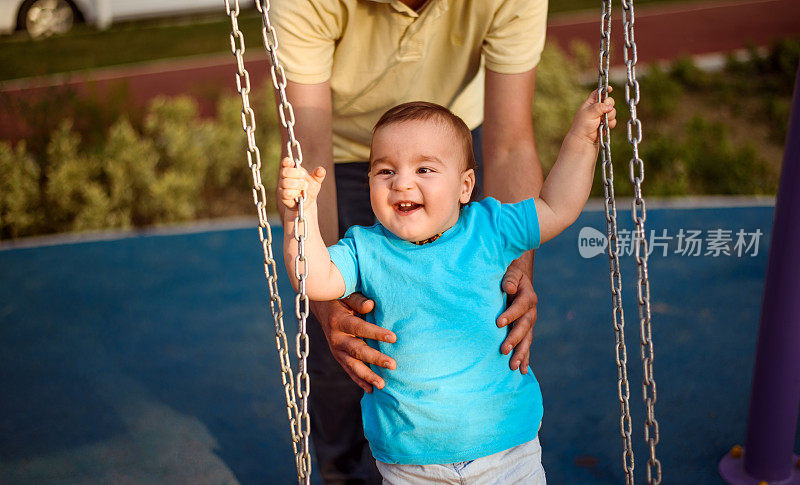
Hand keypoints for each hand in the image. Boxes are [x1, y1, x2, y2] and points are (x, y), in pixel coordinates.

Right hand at [277, 157, 325, 210]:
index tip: (293, 163)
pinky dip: (294, 193)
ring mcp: (282, 186)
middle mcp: (284, 177)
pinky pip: (286, 193)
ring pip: (285, 183)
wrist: (307, 203)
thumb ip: (318, 175)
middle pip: (284, 172)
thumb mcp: (316, 181)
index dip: (288, 161)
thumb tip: (321, 170)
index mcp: (291, 170)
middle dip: (296, 173)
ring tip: (304, 187)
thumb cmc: (309, 189)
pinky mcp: (282, 196)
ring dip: (297, 184)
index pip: (285, 162)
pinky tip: (299, 195)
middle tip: (304, 177)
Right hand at [311, 294, 396, 392]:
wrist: (321, 307)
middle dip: (375, 359)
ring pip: (352, 365)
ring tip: (382, 384)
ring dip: (367, 376)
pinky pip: (349, 370)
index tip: (393, 338)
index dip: (376, 333)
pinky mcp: (338, 356)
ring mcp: (335, 350)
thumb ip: (358, 301)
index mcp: (338, 321)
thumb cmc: (340, 299)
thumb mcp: (346, 295)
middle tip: (393, 365)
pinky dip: (359, 380)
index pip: (360, 328)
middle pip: (357, 351)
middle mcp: (335, 338)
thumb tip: (371, 305)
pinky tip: (371, 389)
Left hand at [497, 251, 537, 374]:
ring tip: (514, 366)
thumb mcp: (510, 271)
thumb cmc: (509, 273)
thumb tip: (508, 288)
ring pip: (527, 339)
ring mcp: (529, 322)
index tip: (498, 323)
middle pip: (525, 326)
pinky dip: (525, 357)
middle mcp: (531, 311)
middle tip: (504, 350)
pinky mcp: (525, 330)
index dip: (510, 314)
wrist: (518, 278)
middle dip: (515, 339)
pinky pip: (526, 345)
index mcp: (527, 296)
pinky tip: (522, 371)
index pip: (519, 306)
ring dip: (521, 353)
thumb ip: (509, 279)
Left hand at [569, 87, 616, 145]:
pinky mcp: (605, 125)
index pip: (598, 93)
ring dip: (611, 116)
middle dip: (610, 105)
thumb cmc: (582, 126)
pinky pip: (613, 121)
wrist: (583, 142)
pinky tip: (606, 127)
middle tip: (606, 111)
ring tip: (604, 122)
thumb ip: (599, 107)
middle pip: (608, 101)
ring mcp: (601, 118)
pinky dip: (611, 123)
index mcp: (589, 104)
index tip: (610, 89)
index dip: (604, 90)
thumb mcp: (589, 113)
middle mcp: (596, 110)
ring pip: (612, 111)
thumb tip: (609, 106)